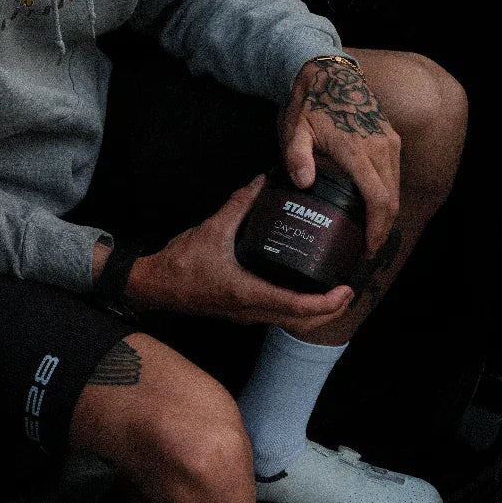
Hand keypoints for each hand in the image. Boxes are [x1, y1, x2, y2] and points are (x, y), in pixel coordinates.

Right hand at [125, 173, 353, 329]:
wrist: (153, 286)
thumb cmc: (179, 264)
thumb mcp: (212, 229)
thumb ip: (239, 204)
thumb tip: (261, 181)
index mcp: (248, 294)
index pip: (297, 307)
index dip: (326, 303)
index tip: (346, 290)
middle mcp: (250, 311)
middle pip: (300, 321)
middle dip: (328, 310)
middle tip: (347, 289)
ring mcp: (245, 314)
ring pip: (288, 321)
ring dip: (314, 311)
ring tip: (331, 289)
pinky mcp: (240, 310)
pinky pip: (276, 314)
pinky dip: (296, 307)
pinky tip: (302, 286)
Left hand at [279, 59, 400, 254]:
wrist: (327, 72)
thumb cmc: (308, 103)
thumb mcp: (295, 130)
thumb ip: (297, 157)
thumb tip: (304, 183)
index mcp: (358, 151)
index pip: (378, 200)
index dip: (376, 230)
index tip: (367, 249)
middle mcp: (380, 148)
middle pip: (392, 200)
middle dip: (383, 229)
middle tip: (366, 249)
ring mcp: (389, 141)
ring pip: (396, 188)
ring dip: (387, 213)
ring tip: (369, 232)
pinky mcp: (390, 137)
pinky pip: (394, 174)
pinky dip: (388, 195)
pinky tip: (373, 206)